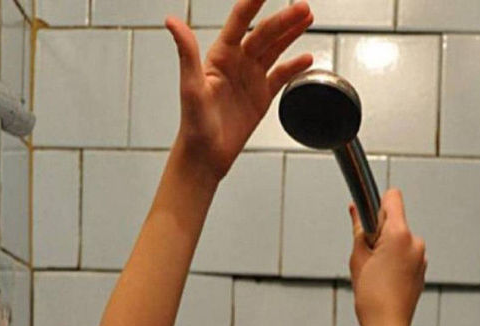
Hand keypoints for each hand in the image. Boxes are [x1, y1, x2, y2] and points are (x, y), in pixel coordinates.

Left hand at [166, 0, 313, 179]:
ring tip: (307, 18)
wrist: (206, 156)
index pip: (238, 22)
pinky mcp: (261, 97)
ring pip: (274, 50)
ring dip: (291, 34)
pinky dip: (294, 67)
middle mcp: (236, 64)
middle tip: (302, 7)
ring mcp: (250, 79)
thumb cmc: (194, 124)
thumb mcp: (190, 87)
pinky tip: (307, 58)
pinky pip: (280, 76)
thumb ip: (186, 52)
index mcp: (219, 57)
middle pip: (263, 34)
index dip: (252, 3)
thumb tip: (172, 22)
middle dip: (283, 19)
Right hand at [348, 189, 426, 325]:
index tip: (366, 216)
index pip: (393, 198)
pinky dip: (393, 257)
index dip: (376, 203)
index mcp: (400, 235)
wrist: (387, 325)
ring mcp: (421, 256)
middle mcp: (415, 242)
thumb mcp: (357, 256)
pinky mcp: (421, 268)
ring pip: (398, 237)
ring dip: (385, 246)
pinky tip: (383, 276)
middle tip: (366, 253)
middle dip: (377, 230)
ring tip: (374, 269)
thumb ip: (358, 228)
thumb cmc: (372, 294)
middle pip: (393, 220)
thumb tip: (356, 209)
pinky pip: (405, 252)